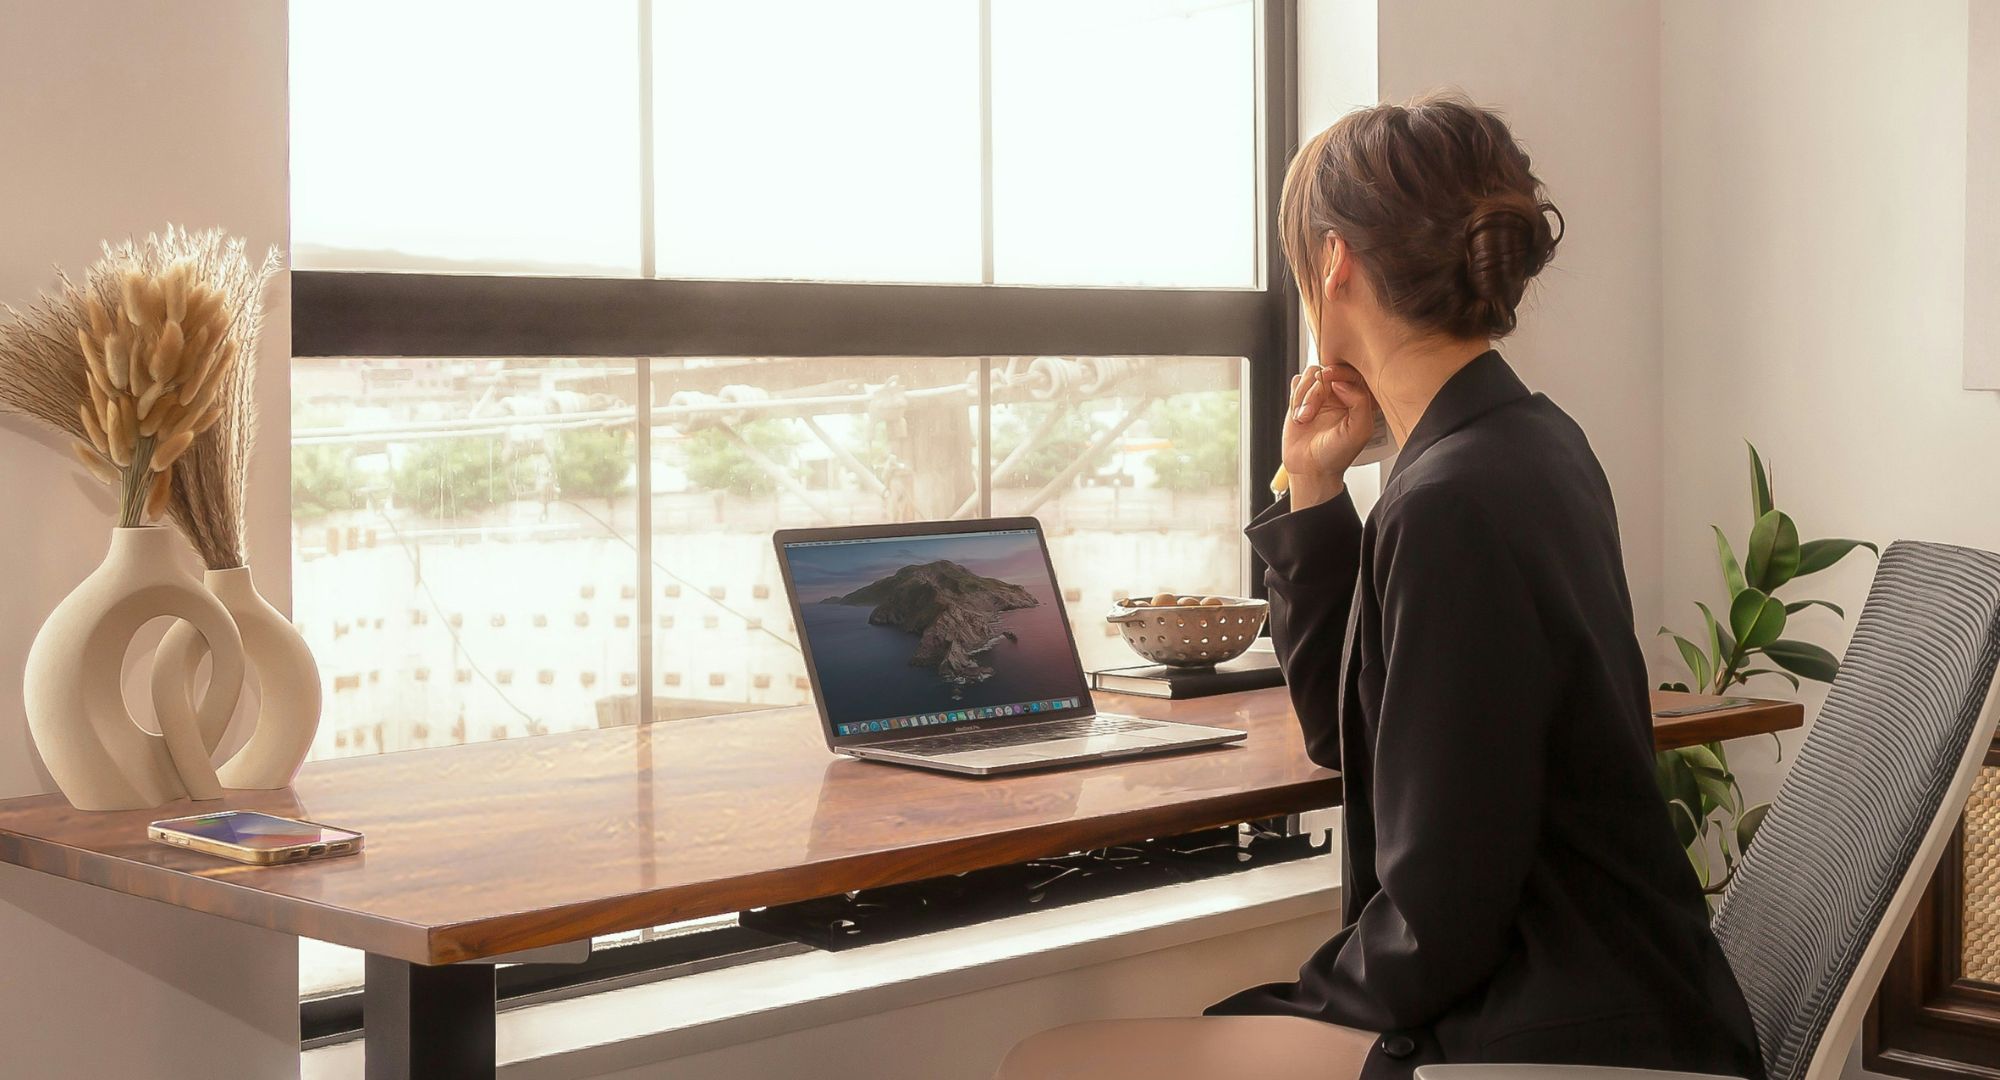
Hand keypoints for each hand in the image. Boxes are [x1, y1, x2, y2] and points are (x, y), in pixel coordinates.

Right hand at [1282, 364, 1375, 508]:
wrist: (1310, 469)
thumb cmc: (1337, 455)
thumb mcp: (1359, 431)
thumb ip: (1360, 402)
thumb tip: (1341, 382)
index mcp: (1358, 398)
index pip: (1351, 371)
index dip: (1338, 371)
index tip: (1329, 381)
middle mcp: (1339, 393)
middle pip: (1327, 369)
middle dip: (1316, 389)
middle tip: (1310, 407)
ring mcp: (1319, 395)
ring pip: (1310, 374)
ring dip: (1303, 397)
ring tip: (1304, 419)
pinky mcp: (1301, 398)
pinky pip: (1296, 382)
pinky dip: (1294, 397)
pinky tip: (1298, 416)